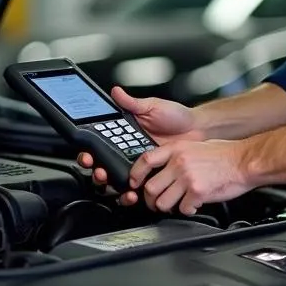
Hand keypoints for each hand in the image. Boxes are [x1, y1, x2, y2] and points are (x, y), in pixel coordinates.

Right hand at [77, 86, 204, 191]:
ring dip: (112, 185)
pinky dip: (132, 193)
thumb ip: (132, 103)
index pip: (100, 144)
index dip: (90, 151)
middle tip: (100, 171)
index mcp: (124, 133)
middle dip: (97, 171)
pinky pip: (138, 188)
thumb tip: (115, 92)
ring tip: (114, 183)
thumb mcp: (153, 106)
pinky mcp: (152, 176)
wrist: (198, 129)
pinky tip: (133, 193)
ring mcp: (139, 165)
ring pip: (118, 179)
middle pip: (104, 165)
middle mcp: (128, 150)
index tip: (87, 155)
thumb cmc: (176, 116)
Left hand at [125, 138, 253, 214]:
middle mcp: (179, 163)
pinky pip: (183, 209)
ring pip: (163, 202)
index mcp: (176, 149)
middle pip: (150, 188)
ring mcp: (187, 178)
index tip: (135, 183)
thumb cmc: (225, 153)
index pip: (145, 161)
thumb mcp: (195, 145)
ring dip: (168, 207)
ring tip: (177, 204)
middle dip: (151, 200)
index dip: (136, 175)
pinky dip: (187, 210)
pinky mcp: (197, 192)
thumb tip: (163, 169)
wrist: (245, 160)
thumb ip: (177, 155)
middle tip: (156, 203)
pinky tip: (194, 204)